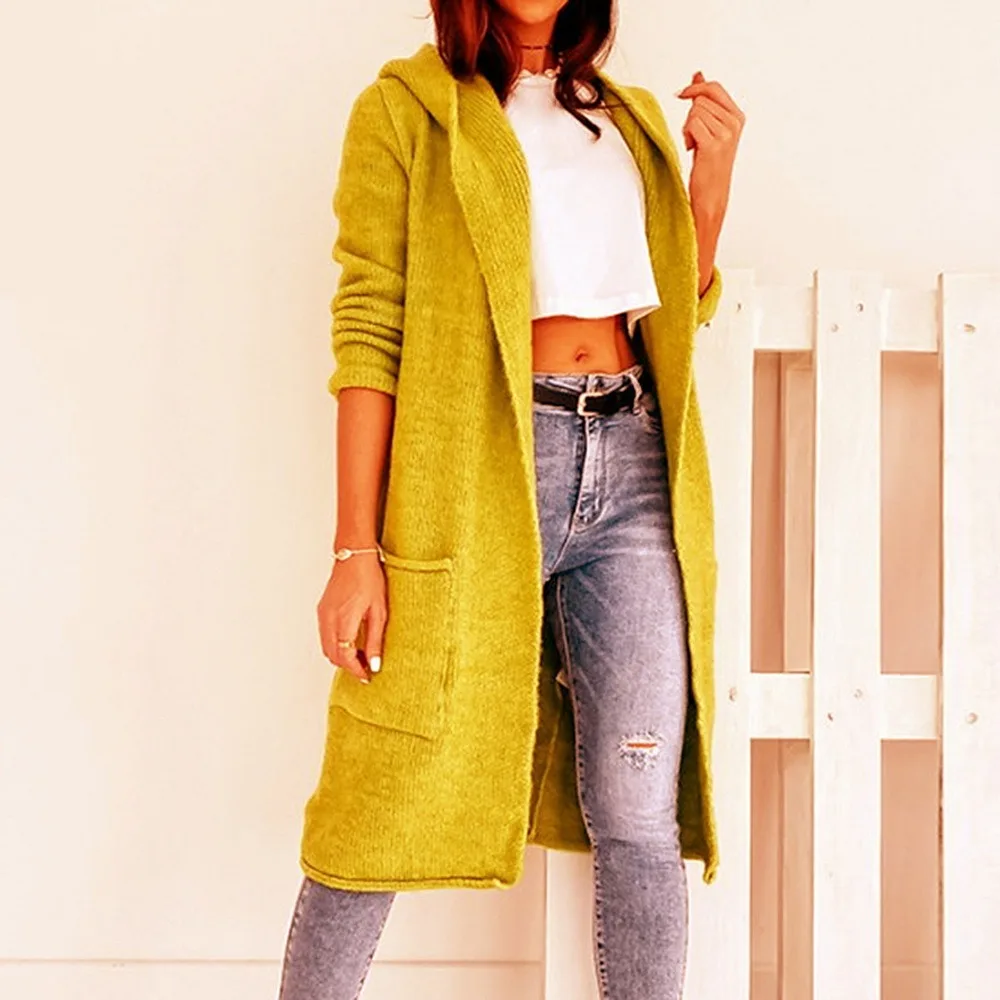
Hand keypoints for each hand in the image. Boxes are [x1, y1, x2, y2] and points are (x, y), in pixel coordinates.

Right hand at [316, 553, 386, 682]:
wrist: (354, 556)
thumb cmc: (369, 578)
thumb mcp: (379, 611)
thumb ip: (375, 639)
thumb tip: (374, 663)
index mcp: (344, 619)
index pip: (345, 656)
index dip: (355, 669)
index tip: (366, 676)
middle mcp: (329, 619)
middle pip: (333, 655)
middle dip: (347, 666)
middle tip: (365, 668)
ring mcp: (323, 614)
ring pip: (326, 647)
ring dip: (341, 657)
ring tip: (360, 657)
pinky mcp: (322, 610)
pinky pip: (325, 636)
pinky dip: (335, 646)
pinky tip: (351, 643)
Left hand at [675, 71, 744, 223]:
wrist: (711, 195)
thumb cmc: (708, 163)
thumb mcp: (709, 127)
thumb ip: (706, 100)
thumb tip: (698, 73)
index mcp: (737, 116)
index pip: (714, 88)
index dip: (695, 88)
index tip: (680, 94)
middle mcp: (734, 123)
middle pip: (700, 100)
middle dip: (690, 115)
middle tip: (694, 135)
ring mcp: (726, 133)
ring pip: (694, 112)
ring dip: (687, 128)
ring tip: (695, 144)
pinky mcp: (714, 145)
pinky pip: (691, 124)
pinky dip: (686, 136)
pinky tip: (693, 149)